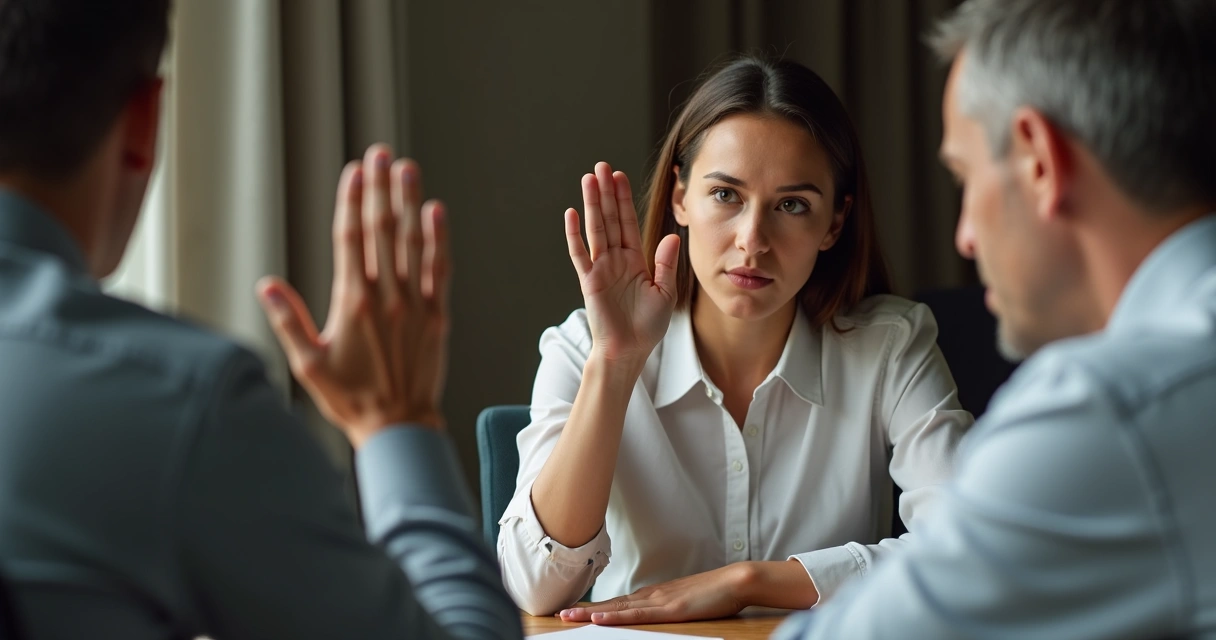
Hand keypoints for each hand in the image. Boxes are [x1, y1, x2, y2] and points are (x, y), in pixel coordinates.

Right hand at [257, 144, 449, 446]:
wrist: (400, 427)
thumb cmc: (351, 399)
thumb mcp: (308, 365)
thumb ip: (288, 322)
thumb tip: (266, 286)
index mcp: (352, 303)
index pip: (350, 239)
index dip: (351, 201)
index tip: (353, 171)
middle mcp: (385, 296)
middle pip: (381, 230)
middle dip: (379, 188)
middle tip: (380, 153)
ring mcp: (414, 303)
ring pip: (412, 242)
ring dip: (409, 202)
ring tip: (407, 169)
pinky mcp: (436, 315)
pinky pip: (439, 269)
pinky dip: (439, 240)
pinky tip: (437, 212)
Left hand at [558, 564, 748, 624]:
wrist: (736, 581)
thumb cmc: (714, 593)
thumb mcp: (685, 602)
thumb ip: (667, 607)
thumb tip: (654, 613)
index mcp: (654, 595)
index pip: (618, 603)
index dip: (595, 608)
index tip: (574, 611)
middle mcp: (652, 595)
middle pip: (612, 604)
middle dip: (584, 610)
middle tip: (559, 614)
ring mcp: (659, 601)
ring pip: (618, 609)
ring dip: (591, 613)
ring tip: (568, 616)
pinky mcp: (670, 609)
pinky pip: (637, 614)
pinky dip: (616, 617)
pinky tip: (600, 619)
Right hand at [566, 162, 680, 368]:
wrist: (629, 350)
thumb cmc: (647, 326)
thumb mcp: (664, 292)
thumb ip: (666, 264)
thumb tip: (671, 237)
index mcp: (635, 260)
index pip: (628, 222)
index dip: (624, 199)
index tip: (620, 176)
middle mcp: (616, 259)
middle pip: (610, 219)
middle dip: (607, 193)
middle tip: (601, 166)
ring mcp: (601, 268)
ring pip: (596, 229)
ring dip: (592, 204)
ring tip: (588, 179)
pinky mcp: (589, 281)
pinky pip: (580, 254)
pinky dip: (575, 234)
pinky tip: (572, 213)